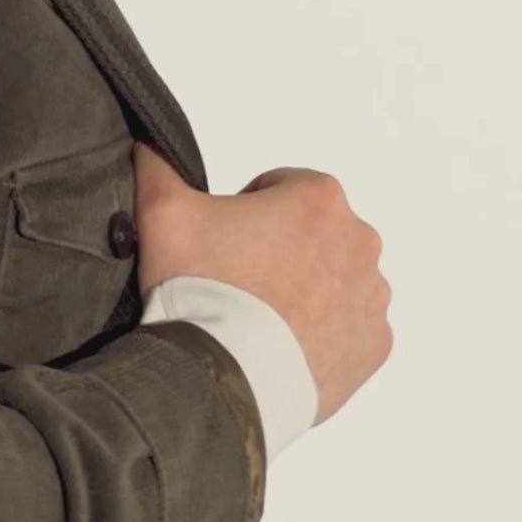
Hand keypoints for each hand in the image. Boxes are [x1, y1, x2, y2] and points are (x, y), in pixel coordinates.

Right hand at [131, 142, 392, 424]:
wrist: (222, 376)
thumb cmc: (200, 289)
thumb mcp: (162, 213)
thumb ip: (156, 166)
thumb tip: (147, 145)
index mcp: (318, 198)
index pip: (281, 187)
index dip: (246, 210)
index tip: (223, 242)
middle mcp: (360, 241)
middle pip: (314, 234)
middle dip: (281, 251)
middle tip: (237, 282)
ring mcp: (371, 297)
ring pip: (336, 281)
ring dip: (305, 291)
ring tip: (257, 319)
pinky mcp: (374, 345)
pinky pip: (349, 330)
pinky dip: (322, 334)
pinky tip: (281, 346)